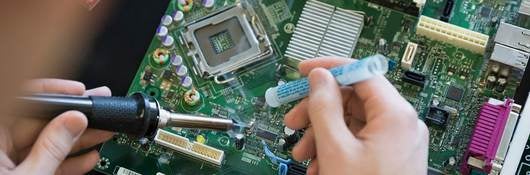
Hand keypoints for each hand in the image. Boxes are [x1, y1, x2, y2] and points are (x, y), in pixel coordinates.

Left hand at [0, 79, 114, 174]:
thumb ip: (52, 149)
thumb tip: (74, 121)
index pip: (22, 103)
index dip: (53, 93)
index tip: (78, 90)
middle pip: (39, 124)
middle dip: (74, 118)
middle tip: (100, 109)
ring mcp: (8, 164)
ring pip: (46, 144)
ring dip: (77, 140)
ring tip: (103, 132)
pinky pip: (45, 163)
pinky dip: (68, 161)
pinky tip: (89, 157)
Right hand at [284, 58, 428, 173]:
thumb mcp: (336, 149)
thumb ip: (324, 107)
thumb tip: (320, 78)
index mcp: (396, 115)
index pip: (361, 72)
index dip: (329, 68)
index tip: (304, 71)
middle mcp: (401, 124)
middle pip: (354, 99)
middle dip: (319, 110)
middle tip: (293, 120)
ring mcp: (397, 142)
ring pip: (353, 121)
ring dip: (322, 133)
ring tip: (302, 153)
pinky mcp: (391, 156)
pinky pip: (359, 141)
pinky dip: (335, 147)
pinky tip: (318, 165)